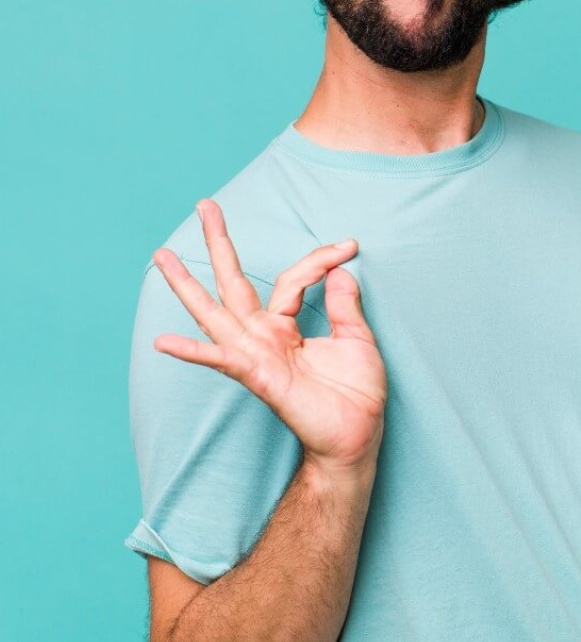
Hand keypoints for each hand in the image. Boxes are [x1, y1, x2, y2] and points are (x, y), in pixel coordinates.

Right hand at [152, 199, 386, 474]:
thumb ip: (345, 303)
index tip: (351, 245)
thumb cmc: (356, 393)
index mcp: (286, 325)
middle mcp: (264, 336)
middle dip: (219, 244)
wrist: (358, 435)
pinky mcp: (258, 376)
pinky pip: (221, 360)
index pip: (294, 277)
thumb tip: (341, 267)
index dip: (321, 257)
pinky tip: (163, 341)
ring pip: (215, 312)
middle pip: (234, 282)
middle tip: (205, 205)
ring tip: (162, 256)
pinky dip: (192, 351)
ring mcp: (256, 355)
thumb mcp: (357, 338)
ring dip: (187, 285)